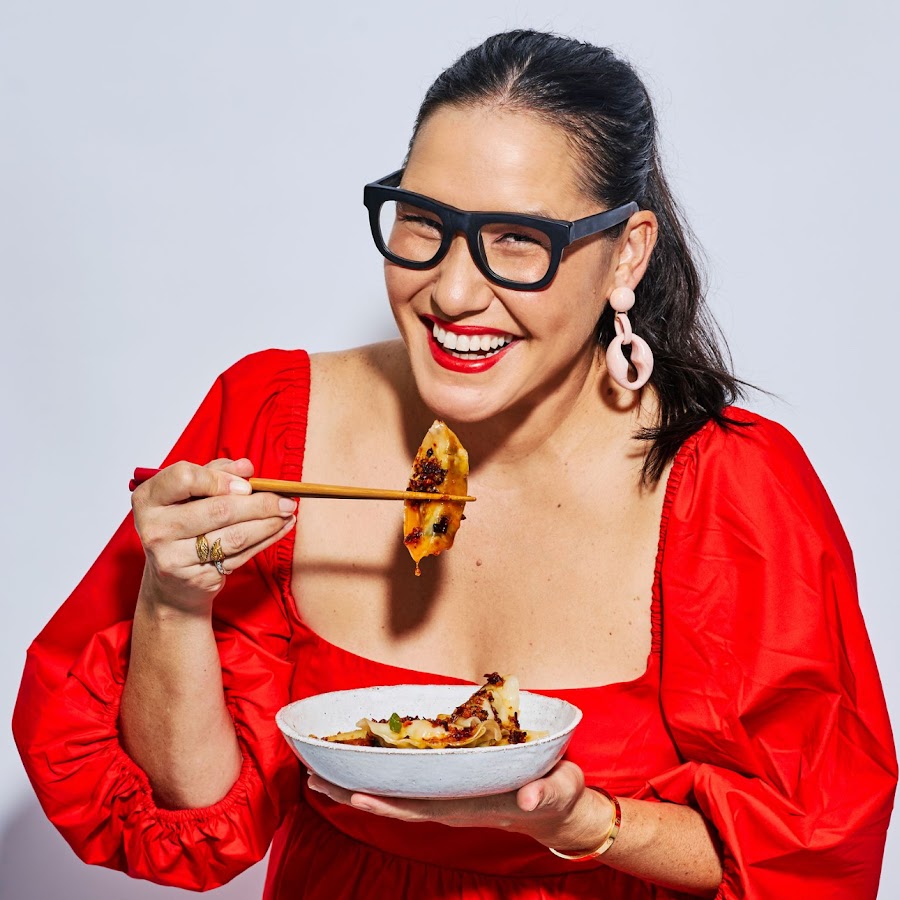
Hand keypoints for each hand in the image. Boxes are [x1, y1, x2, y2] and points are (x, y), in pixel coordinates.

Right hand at [132, 458, 296, 616]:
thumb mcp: (191, 494)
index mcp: (149, 498)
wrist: (172, 581)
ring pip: (234, 536)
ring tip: (288, 512)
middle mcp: (155, 528)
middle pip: (218, 510)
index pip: (184, 478)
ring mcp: (172, 557)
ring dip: (269, 523)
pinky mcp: (195, 578)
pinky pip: (240, 556)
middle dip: (260, 503)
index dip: (219, 479)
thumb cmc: (183, 527)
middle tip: (285, 499)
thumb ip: (215, 474)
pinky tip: (280, 528)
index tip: (246, 484)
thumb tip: (246, 467)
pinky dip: (265, 540)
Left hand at [306, 760, 612, 852]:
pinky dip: (379, 772)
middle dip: (353, 791)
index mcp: (471, 804)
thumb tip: (526, 797)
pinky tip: (358, 761)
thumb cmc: (558, 796)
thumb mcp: (559, 791)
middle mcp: (450, 801)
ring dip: (355, 782)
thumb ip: (546, 792)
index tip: (354, 794)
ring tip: (316, 772)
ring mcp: (447, 793)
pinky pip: (406, 779)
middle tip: (311, 779)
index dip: (387, 802)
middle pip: (395, 801)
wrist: (558, 807)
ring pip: (394, 791)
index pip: (421, 806)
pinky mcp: (448, 782)